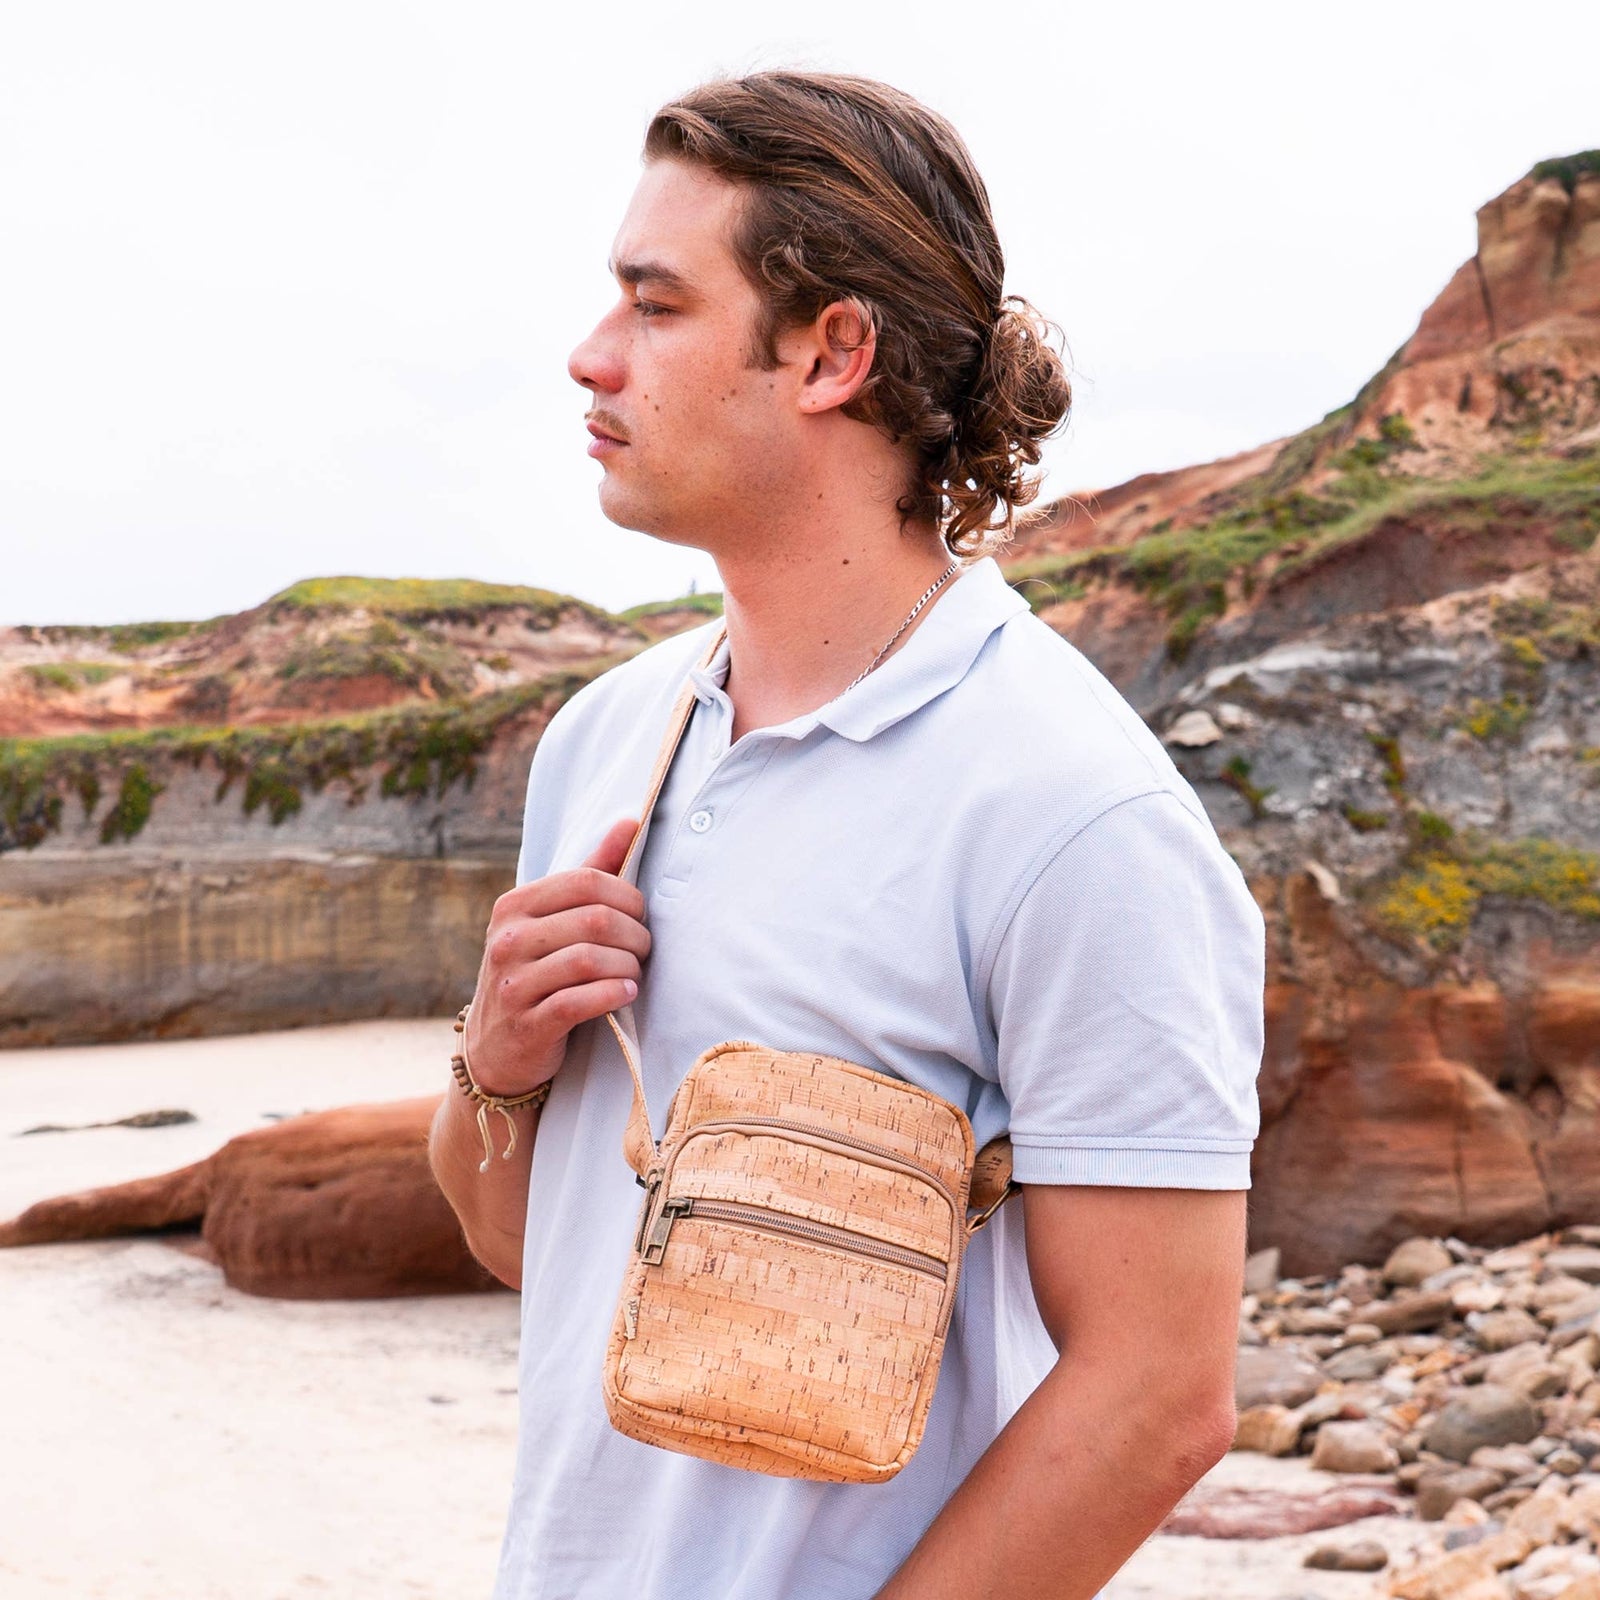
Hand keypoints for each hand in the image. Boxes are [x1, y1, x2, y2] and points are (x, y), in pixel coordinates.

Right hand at [464, 817, 648, 1095]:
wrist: (496, 1049)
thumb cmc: (537, 973)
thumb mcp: (553, 921)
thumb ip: (591, 872)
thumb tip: (631, 822)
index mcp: (515, 905)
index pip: (586, 880)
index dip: (628, 896)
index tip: (639, 917)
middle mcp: (508, 939)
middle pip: (595, 920)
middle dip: (634, 935)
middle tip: (644, 951)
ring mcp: (513, 983)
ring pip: (590, 960)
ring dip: (628, 967)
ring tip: (635, 974)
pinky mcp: (527, 1024)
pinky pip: (580, 1001)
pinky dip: (612, 995)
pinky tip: (624, 995)